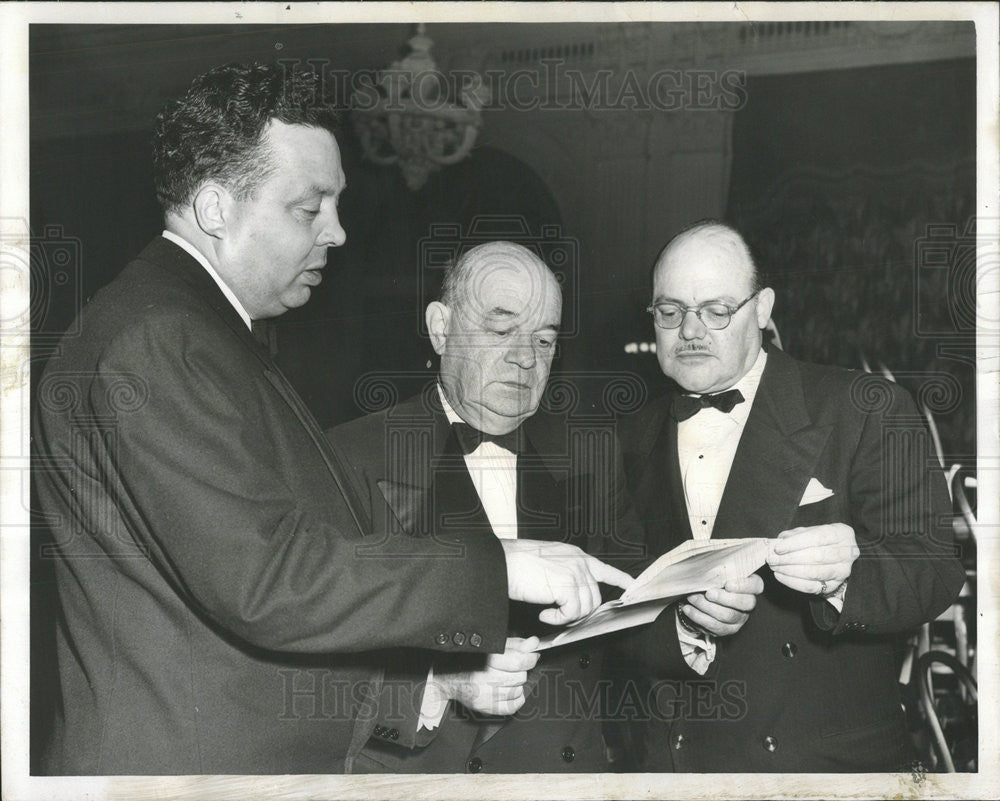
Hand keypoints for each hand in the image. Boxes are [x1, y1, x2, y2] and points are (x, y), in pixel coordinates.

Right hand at [433, 637, 539, 715]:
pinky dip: (516, 698)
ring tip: (507, 677)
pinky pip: (512, 706)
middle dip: (521, 670)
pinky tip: (509, 690)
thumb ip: (516, 645)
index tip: (531, 656)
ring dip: (517, 684)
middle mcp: (486, 677)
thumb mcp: (493, 646)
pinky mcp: (485, 707)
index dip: (530, 658)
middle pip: (520, 676)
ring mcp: (485, 694)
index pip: (520, 661)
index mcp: (488, 659)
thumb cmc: (471, 658)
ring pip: (518, 691)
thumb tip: (534, 644)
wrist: (447, 676)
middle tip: (514, 667)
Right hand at [500, 539, 632, 624]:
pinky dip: (559, 619)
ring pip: (585, 607)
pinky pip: (572, 613)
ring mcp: (575, 573)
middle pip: (594, 597)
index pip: (604, 569)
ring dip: (567, 616)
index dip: (620, 579)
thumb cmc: (517, 563)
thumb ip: (565, 572)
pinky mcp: (567, 587)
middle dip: (580, 611)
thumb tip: (571, 593)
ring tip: (548, 613)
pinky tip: (544, 615)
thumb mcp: (548, 562)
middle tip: (560, 615)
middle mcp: (579, 562)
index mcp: (575, 555)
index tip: (632, 586)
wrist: (503, 564)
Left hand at [679, 574, 763, 636]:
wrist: (706, 596)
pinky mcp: (728, 629)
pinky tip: (688, 609)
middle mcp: (748, 603)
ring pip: (727, 616)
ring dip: (706, 607)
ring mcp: (740, 618)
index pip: (756, 586)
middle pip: (744, 603)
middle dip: (724, 598)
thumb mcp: (720, 572)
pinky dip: (699, 617)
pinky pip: (715, 627)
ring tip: (692, 598)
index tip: (727, 584)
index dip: (743, 586)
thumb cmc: (716, 580)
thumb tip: (707, 566)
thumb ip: (720, 570)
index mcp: (751, 586)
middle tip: (708, 593)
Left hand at [766, 523, 859, 596]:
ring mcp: (842, 571)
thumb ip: (795, 534)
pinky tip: (780, 576)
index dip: (795, 543)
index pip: (817, 538)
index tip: (777, 548)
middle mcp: (847, 553)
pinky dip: (793, 582)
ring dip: (789, 571)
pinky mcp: (834, 586)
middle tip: (771, 559)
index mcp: (842, 533)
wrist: (836, 555)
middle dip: (790, 558)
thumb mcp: (810, 531)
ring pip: (814, 573)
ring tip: (774, 566)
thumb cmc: (820, 539)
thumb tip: (780, 541)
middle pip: (816, 557)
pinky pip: (812, 587)